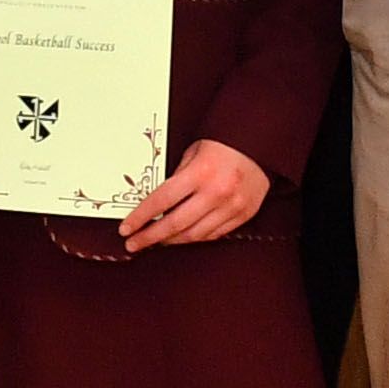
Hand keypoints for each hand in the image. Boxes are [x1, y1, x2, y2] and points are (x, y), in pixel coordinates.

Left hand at [118, 138, 270, 250]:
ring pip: (194, 235)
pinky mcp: (244, 215)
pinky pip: (214, 235)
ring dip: (171, 240)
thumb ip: (177, 178)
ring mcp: (232, 206)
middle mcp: (217, 192)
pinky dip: (195, 237)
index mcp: (201, 172)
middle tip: (134, 243)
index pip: (161, 201)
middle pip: (175, 224)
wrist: (262, 144)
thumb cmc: (225, 144)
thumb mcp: (194, 152)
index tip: (126, 228)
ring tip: (157, 240)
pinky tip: (183, 236)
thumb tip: (156, 204)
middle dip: (150, 237)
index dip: (140, 218)